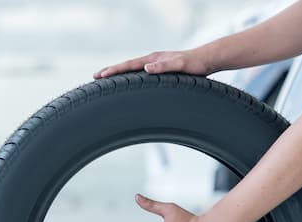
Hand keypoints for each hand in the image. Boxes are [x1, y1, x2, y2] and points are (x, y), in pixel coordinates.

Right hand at [93, 49, 211, 79]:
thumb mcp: (180, 66)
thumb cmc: (195, 64)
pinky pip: (140, 73)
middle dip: (110, 71)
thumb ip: (164, 66)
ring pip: (132, 69)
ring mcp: (155, 64)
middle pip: (126, 66)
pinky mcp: (159, 69)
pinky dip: (130, 76)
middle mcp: (152, 60)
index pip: (129, 65)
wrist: (206, 60)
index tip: (100, 76)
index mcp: (153, 59)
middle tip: (95, 77)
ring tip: (106, 78)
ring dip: (119, 74)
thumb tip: (147, 68)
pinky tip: (129, 82)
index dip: (114, 71)